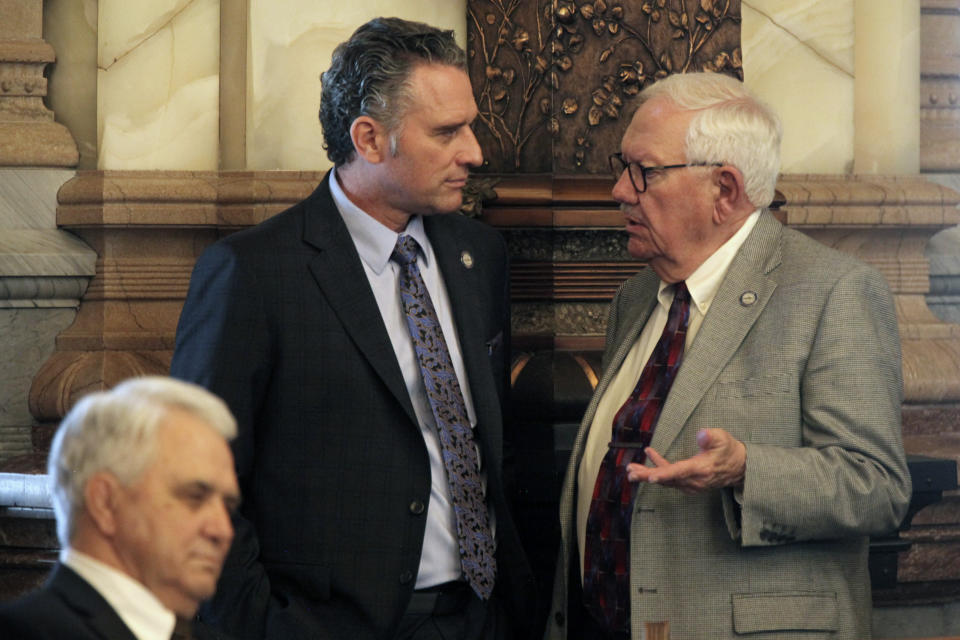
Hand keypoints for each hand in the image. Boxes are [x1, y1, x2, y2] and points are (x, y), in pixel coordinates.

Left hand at [625, 428, 745, 494]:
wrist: (739, 467)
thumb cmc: (729, 450)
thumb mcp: (723, 438)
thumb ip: (711, 437)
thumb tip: (701, 434)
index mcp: (701, 469)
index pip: (680, 472)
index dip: (665, 474)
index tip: (651, 477)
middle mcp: (695, 481)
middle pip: (668, 479)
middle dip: (648, 476)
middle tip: (631, 473)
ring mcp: (691, 484)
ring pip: (666, 481)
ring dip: (648, 474)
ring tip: (631, 469)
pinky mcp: (689, 484)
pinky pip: (670, 478)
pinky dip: (658, 470)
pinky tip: (649, 456)